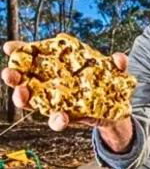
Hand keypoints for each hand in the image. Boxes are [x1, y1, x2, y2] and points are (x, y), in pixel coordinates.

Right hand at [1, 40, 128, 130]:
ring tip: (22, 95)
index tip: (9, 47)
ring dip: (22, 99)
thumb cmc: (108, 83)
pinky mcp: (64, 117)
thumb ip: (115, 64)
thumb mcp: (114, 71)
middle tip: (9, 73)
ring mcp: (54, 101)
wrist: (116, 110)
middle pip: (23, 79)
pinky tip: (61, 117)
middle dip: (12, 76)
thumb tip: (119, 59)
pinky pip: (55, 120)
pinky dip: (57, 120)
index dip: (18, 51)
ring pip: (31, 101)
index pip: (32, 56)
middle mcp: (49, 83)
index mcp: (56, 66)